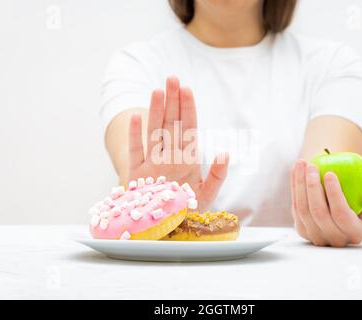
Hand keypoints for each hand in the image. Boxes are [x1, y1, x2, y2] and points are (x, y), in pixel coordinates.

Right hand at [125, 76, 228, 210]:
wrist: (166, 229)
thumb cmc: (188, 210)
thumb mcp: (207, 194)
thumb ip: (217, 175)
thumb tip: (226, 153)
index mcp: (187, 159)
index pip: (188, 128)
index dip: (188, 108)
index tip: (187, 89)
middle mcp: (170, 157)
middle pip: (171, 124)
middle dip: (172, 101)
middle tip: (171, 77)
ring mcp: (152, 164)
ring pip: (154, 132)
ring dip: (156, 111)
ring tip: (157, 90)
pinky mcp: (137, 174)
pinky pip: (136, 152)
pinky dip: (135, 137)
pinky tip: (136, 118)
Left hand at [290, 159, 361, 246]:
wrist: (339, 215)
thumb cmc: (359, 207)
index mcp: (354, 234)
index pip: (341, 214)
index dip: (334, 194)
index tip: (330, 173)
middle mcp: (333, 239)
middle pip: (318, 212)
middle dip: (313, 186)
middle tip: (312, 166)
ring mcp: (315, 236)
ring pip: (303, 209)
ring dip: (300, 184)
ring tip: (302, 163)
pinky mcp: (302, 230)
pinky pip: (295, 206)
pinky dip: (294, 187)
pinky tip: (296, 170)